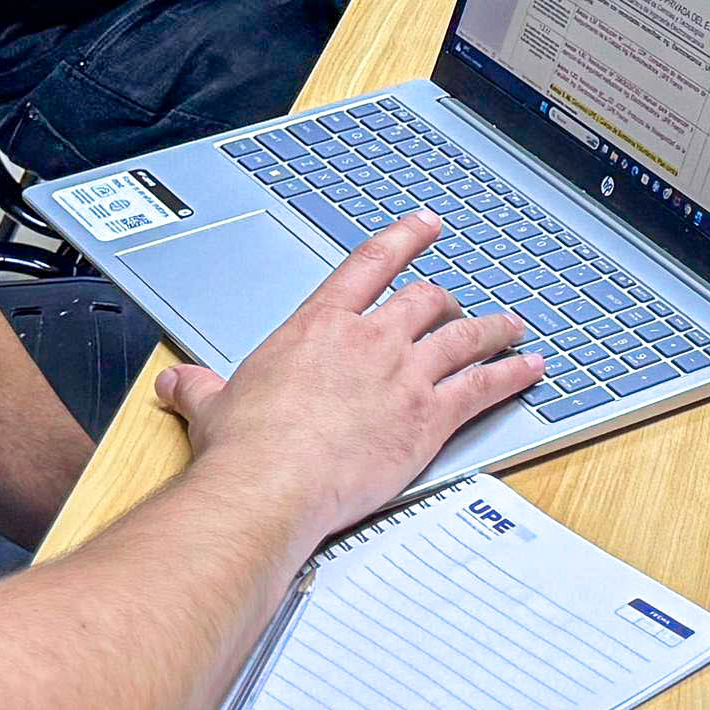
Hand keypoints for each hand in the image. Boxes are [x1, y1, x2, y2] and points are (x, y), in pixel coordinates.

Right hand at [154, 213, 540, 539]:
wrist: (270, 484)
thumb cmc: (244, 448)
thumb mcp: (213, 407)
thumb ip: (200, 390)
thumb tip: (177, 384)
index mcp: (319, 327)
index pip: (368, 265)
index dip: (403, 240)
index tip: (425, 225)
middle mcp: (369, 341)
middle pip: (424, 301)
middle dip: (445, 300)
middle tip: (458, 303)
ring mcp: (405, 376)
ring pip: (464, 337)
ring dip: (493, 329)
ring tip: (513, 326)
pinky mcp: (429, 417)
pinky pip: (484, 386)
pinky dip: (513, 375)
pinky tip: (531, 369)